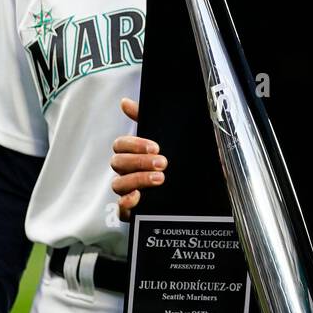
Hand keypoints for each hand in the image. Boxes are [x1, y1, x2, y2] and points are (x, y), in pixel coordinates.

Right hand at [110, 97, 166, 218]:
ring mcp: (127, 191)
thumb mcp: (163, 138)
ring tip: (160, 179)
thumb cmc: (172, 158)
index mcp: (130, 154)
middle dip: (140, 162)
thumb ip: (143, 118)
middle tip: (163, 163)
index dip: (135, 144)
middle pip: (118, 163)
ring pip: (118, 184)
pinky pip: (120, 209)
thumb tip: (124, 102)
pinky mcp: (131, 210)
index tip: (156, 146)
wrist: (193, 189)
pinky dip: (126, 204)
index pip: (120, 145)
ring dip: (137, 179)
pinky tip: (138, 197)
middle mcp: (125, 172)